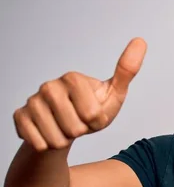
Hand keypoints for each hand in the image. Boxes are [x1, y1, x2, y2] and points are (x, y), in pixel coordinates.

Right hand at [13, 37, 146, 151]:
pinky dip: (48, 146)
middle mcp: (49, 86)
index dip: (97, 121)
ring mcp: (32, 101)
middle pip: (74, 128)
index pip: (92, 114)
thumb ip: (127, 70)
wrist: (66, 129)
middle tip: (79, 122)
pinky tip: (49, 134)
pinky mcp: (19, 117)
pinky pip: (39, 143)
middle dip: (81, 132)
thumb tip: (140, 41)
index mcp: (73, 78)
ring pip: (56, 139)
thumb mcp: (114, 94)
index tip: (94, 114)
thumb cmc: (92, 111)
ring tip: (65, 128)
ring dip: (65, 140)